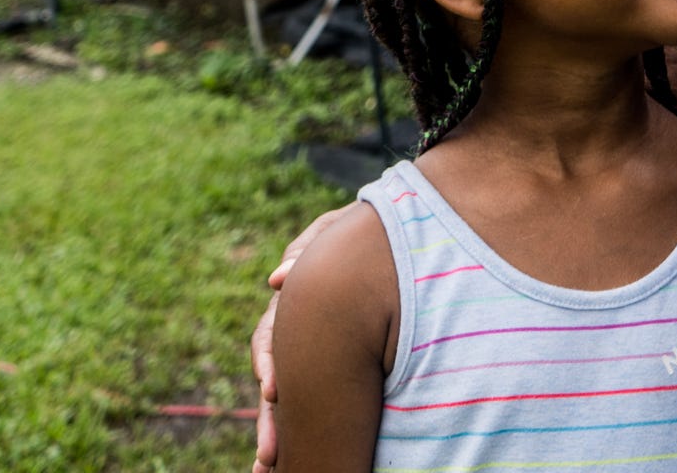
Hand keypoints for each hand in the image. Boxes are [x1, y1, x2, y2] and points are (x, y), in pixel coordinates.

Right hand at [252, 207, 350, 472]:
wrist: (407, 236)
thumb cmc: (373, 228)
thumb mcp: (340, 228)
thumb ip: (311, 244)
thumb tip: (276, 280)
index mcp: (295, 301)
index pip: (272, 337)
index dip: (271, 364)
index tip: (274, 390)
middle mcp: (299, 331)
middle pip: (277, 381)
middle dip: (272, 420)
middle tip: (270, 453)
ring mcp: (316, 350)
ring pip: (292, 399)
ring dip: (278, 433)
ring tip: (269, 466)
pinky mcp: (342, 365)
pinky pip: (316, 402)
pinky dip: (298, 432)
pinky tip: (282, 463)